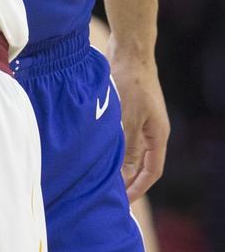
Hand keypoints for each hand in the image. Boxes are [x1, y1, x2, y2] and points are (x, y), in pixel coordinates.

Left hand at [107, 38, 169, 201]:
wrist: (129, 50)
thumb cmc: (131, 82)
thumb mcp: (128, 119)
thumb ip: (128, 148)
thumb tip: (125, 174)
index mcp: (157, 135)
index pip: (152, 171)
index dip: (139, 188)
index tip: (124, 201)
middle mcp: (151, 129)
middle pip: (140, 162)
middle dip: (126, 178)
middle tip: (107, 192)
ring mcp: (139, 118)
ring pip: (128, 147)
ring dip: (116, 160)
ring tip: (97, 174)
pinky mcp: (127, 108)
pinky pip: (120, 133)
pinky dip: (110, 143)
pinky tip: (93, 148)